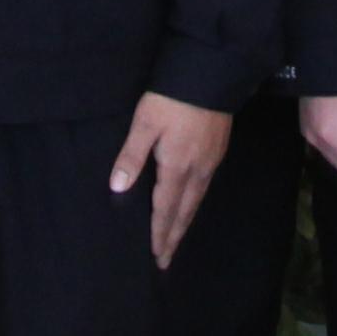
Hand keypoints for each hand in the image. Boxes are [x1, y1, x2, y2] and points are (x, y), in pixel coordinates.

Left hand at [114, 92, 235, 266]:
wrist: (211, 75)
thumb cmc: (172, 98)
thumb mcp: (145, 124)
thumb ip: (131, 157)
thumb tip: (118, 189)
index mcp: (176, 167)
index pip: (166, 209)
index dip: (160, 234)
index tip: (157, 256)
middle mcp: (197, 171)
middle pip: (184, 212)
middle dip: (173, 237)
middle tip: (166, 260)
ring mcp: (210, 161)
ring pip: (196, 201)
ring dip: (185, 223)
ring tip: (176, 239)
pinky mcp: (218, 151)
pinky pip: (204, 188)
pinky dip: (194, 204)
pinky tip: (190, 204)